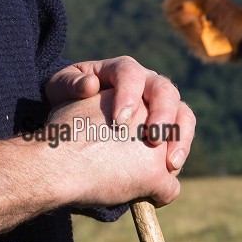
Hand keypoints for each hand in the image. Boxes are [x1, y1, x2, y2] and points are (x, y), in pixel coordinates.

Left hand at [44, 56, 194, 171]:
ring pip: (182, 112)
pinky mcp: (166, 128)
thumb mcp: (59, 91)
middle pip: (164, 90)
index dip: (128, 94)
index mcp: (121, 71)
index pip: (130, 73)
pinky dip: (178, 152)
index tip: (119, 121)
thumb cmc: (69, 106)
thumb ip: (69, 85)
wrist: (78, 129)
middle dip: (162, 115)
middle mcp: (147, 83)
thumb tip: (90, 85)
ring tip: (171, 163)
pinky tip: (169, 170)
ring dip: (180, 136)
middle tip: (154, 139)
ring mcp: (160, 105)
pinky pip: (181, 135)